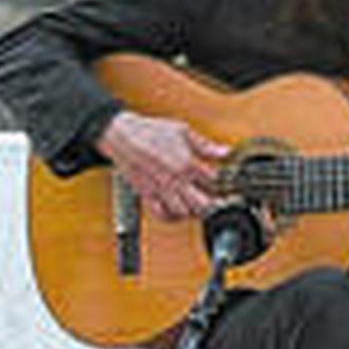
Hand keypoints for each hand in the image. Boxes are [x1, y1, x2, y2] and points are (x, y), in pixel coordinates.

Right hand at [96, 111, 227, 220]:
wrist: (120, 135)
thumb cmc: (150, 131)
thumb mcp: (183, 131)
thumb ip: (205, 145)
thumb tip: (225, 152)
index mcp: (186, 163)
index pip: (214, 181)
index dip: (224, 182)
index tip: (227, 182)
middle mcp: (175, 180)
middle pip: (202, 204)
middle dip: (213, 203)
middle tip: (217, 199)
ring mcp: (160, 189)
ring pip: (183, 212)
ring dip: (194, 211)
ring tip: (199, 204)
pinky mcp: (147, 194)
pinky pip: (161, 214)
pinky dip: (172, 216)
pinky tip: (179, 210)